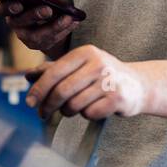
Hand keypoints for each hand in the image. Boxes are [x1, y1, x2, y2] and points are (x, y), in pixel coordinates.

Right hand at [0, 0, 78, 53]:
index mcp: (8, 5)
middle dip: (34, 15)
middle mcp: (14, 23)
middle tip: (48, 9)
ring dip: (54, 26)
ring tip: (68, 17)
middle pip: (19, 22)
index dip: (7, 7)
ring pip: (37, 36)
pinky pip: (51, 40)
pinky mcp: (40, 45)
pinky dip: (64, 30)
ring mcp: (26, 36)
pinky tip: (74, 21)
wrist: (56, 9)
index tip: (19, 4)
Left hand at [25, 45, 147, 119]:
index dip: (39, 89)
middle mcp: (99, 63)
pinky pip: (90, 114)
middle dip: (48, 106)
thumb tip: (28, 76)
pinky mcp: (118, 98)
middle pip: (62, 91)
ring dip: (68, 111)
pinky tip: (94, 108)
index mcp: (86, 52)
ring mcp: (110, 81)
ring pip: (74, 105)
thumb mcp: (80, 66)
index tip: (29, 103)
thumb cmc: (102, 75)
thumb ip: (54, 70)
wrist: (138, 85)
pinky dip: (87, 115)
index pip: (54, 72)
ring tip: (74, 108)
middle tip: (43, 114)